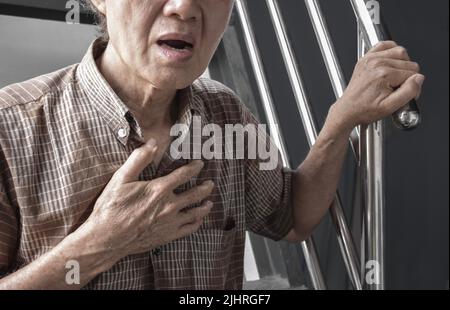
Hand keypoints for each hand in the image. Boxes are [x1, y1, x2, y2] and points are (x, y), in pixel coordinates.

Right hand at [85, 139, 214, 256]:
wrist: (106, 239)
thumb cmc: (111, 208)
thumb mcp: (121, 179)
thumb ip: (138, 159)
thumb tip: (152, 142)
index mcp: (159, 189)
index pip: (184, 174)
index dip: (194, 167)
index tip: (200, 164)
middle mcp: (169, 206)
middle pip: (195, 194)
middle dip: (205, 187)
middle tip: (210, 183)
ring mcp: (170, 223)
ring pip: (196, 213)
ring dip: (205, 206)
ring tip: (209, 202)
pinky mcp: (167, 236)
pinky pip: (189, 229)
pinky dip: (197, 223)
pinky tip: (199, 220)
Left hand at [334, 41, 424, 129]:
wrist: (348, 110)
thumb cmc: (364, 109)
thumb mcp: (390, 107)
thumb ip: (409, 92)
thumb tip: (419, 79)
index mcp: (383, 74)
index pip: (413, 73)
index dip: (412, 86)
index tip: (404, 94)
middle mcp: (376, 63)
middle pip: (408, 62)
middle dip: (407, 76)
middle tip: (398, 88)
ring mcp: (370, 59)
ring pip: (400, 52)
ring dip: (402, 64)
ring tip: (395, 77)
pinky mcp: (366, 58)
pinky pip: (384, 45)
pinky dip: (391, 51)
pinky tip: (390, 63)